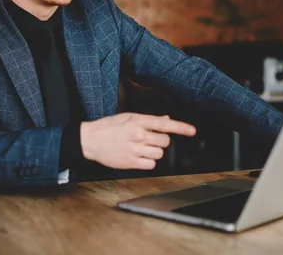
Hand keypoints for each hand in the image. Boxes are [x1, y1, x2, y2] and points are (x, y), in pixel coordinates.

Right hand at [80, 113, 195, 169]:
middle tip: (148, 140)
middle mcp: (138, 134)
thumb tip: (165, 120)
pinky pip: (151, 165)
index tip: (192, 131)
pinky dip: (147, 162)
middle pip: (165, 141)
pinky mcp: (131, 162)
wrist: (90, 140)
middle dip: (160, 141)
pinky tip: (138, 156)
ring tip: (140, 148)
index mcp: (138, 120)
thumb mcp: (128, 117)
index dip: (181, 128)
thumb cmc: (108, 127)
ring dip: (154, 152)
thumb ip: (148, 120)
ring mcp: (135, 149)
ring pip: (159, 154)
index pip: (165, 124)